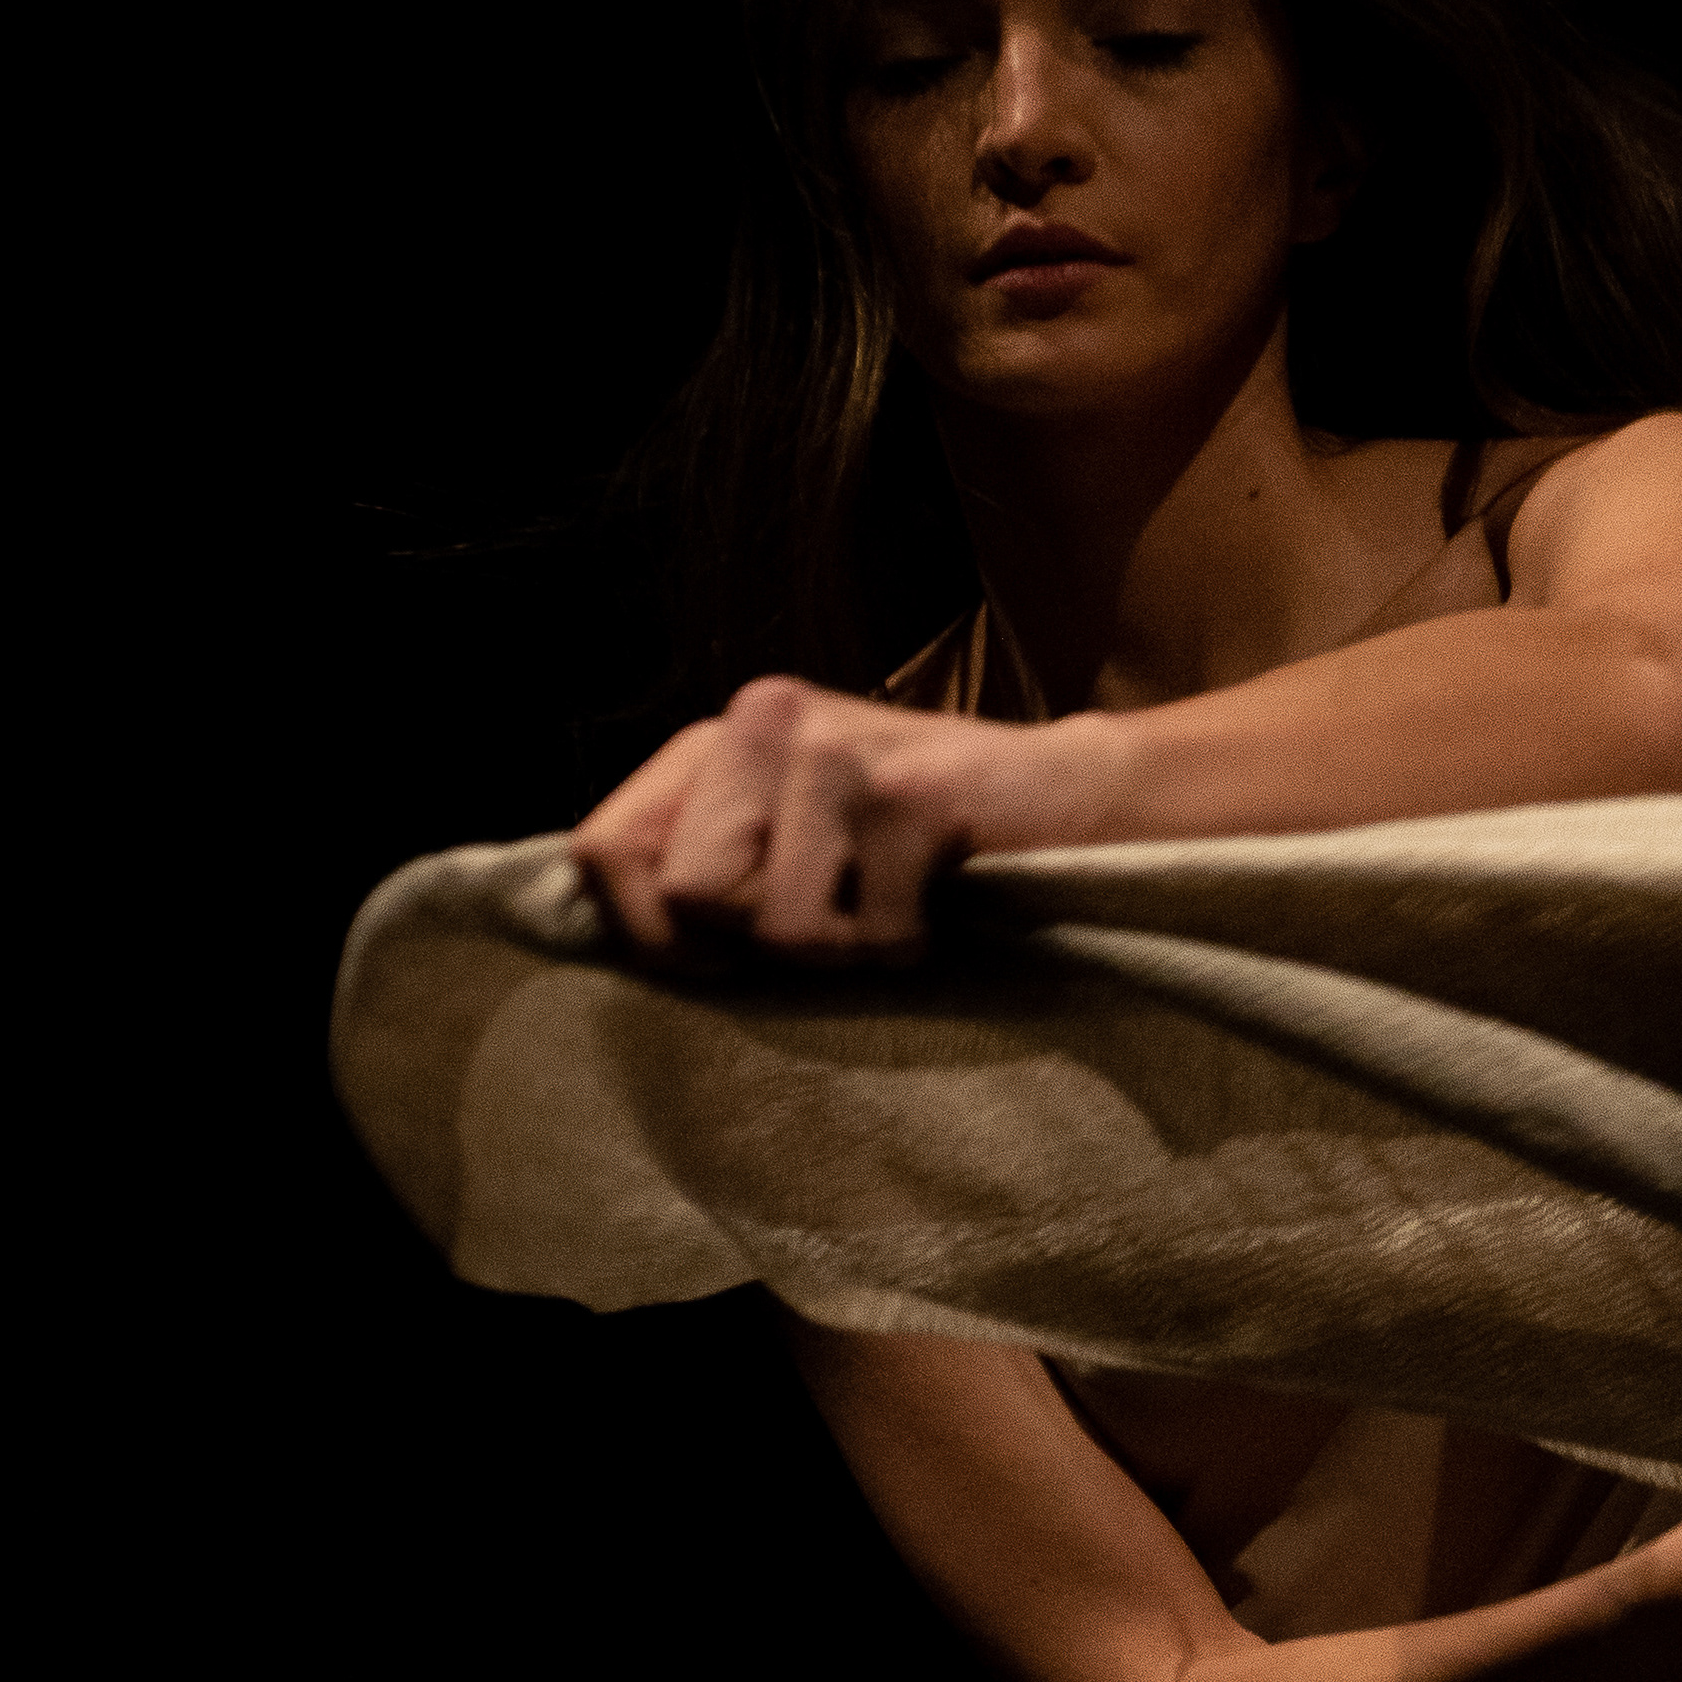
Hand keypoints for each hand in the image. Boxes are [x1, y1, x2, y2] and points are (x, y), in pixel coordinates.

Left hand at [572, 677, 1116, 958]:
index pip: (603, 851)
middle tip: (836, 918)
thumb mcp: (794, 844)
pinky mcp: (907, 791)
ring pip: (776, 926)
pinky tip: (941, 903)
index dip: (648, 935)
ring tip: (894, 906)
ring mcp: (835, 751)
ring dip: (846, 951)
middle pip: (687, 896)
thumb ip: (707, 869)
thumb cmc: (923, 848)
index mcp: (719, 739)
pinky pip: (868, 932)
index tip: (723, 958)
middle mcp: (763, 722)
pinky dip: (910, 947)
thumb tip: (611, 955)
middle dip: (759, 945)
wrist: (1078, 799)